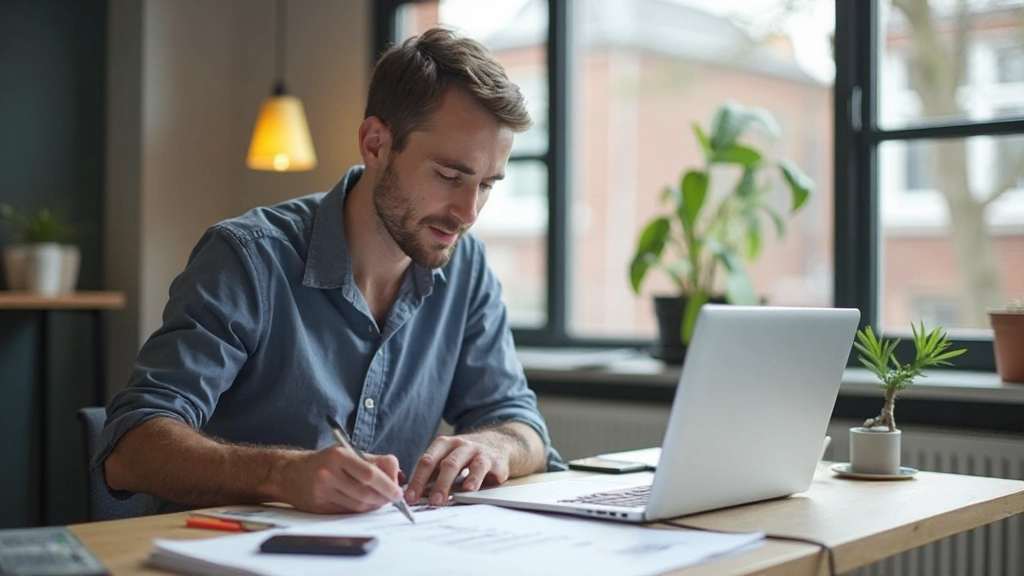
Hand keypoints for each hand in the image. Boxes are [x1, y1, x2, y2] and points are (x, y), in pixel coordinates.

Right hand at [280, 445, 402, 513]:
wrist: (290, 473)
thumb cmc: (326, 461)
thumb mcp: (348, 453)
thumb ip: (374, 462)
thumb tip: (397, 478)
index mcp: (339, 455)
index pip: (370, 474)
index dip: (388, 485)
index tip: (398, 492)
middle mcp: (328, 473)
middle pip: (366, 492)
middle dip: (383, 498)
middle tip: (392, 498)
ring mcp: (322, 491)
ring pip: (358, 505)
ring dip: (373, 506)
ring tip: (379, 500)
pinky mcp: (319, 506)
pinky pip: (347, 512)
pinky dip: (360, 510)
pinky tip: (363, 505)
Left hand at [404, 434, 509, 506]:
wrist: (499, 445)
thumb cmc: (467, 458)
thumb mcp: (450, 461)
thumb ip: (435, 475)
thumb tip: (414, 495)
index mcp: (442, 445)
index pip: (425, 462)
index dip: (416, 480)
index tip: (409, 497)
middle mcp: (456, 444)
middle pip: (437, 463)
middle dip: (427, 482)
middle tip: (420, 500)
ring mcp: (473, 449)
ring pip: (455, 464)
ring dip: (444, 483)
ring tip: (439, 500)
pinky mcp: (490, 457)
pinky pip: (479, 467)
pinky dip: (473, 478)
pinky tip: (468, 489)